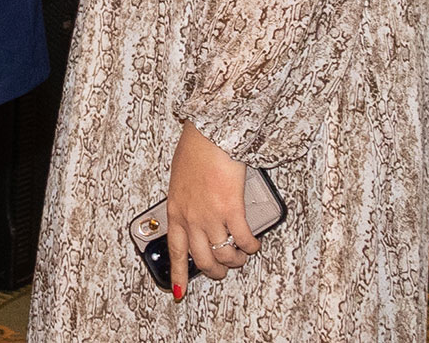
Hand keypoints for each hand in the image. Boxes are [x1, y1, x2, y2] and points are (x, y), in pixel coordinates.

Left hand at [164, 121, 258, 296]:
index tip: (178, 292)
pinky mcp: (231, 210)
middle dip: (216, 271)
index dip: (178, 275)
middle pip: (202, 260)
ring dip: (236, 260)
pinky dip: (251, 246)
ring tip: (242, 254)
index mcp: (175, 211)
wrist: (209, 135)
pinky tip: (254, 242)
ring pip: (225, 255)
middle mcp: (191, 218)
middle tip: (225, 269)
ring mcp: (211, 216)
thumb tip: (194, 214)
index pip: (174, 251)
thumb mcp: (179, 181)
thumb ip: (185, 201)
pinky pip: (244, 240)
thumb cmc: (195, 151)